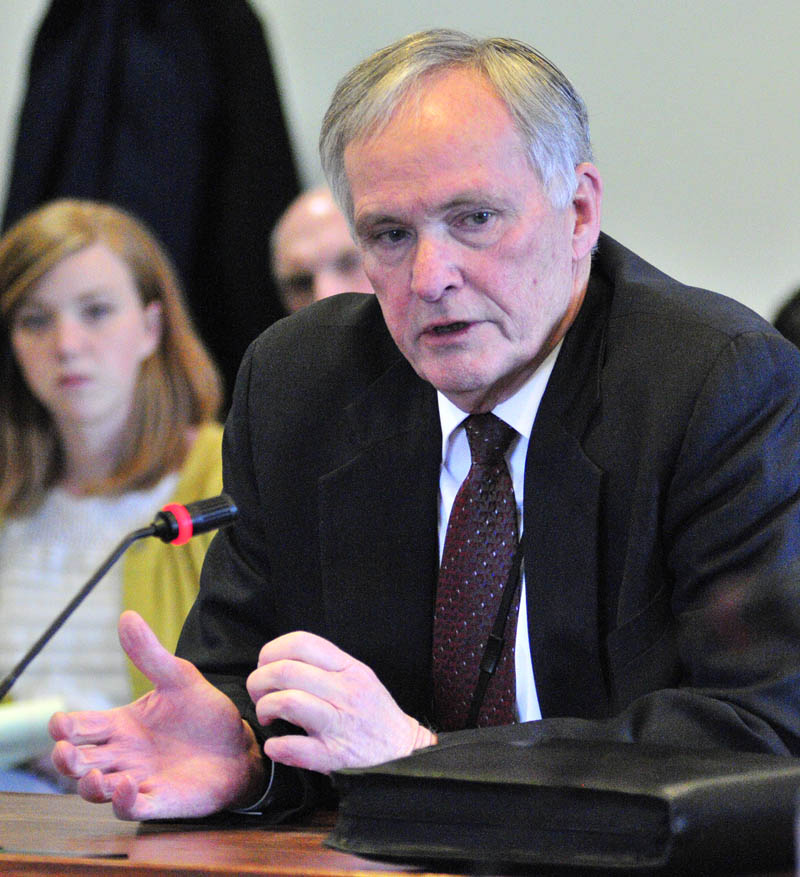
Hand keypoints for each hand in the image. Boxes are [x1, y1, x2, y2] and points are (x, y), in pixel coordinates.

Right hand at [49, 611, 265, 820]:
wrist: (240, 745)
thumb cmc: (205, 712)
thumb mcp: (179, 678)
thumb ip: (150, 653)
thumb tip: (127, 615)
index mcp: (121, 725)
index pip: (80, 728)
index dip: (65, 727)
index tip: (61, 724)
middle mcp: (123, 755)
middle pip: (78, 762)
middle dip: (66, 760)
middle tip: (66, 751)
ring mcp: (138, 780)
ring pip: (97, 790)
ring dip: (89, 785)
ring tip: (94, 774)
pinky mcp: (159, 801)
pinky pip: (131, 809)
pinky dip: (123, 802)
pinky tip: (128, 785)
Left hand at [246, 631, 435, 774]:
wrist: (403, 751)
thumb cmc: (373, 711)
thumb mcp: (358, 675)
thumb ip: (325, 664)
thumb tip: (280, 659)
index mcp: (349, 668)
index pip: (302, 642)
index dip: (272, 650)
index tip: (266, 664)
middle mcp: (345, 691)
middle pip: (286, 671)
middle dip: (259, 681)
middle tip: (259, 693)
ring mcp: (340, 724)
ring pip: (288, 702)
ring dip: (265, 708)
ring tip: (267, 715)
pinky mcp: (335, 756)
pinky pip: (294, 748)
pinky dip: (276, 746)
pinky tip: (276, 746)